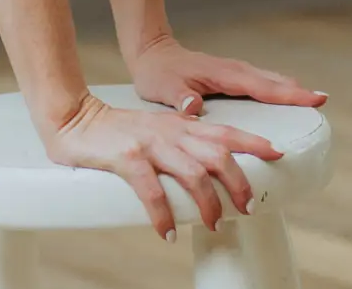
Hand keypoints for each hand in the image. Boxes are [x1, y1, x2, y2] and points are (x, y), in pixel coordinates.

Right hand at [41, 91, 281, 238]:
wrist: (73, 117)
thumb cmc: (115, 129)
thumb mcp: (155, 129)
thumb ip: (180, 141)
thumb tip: (207, 165)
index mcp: (179, 125)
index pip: (225, 131)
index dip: (253, 142)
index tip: (277, 154)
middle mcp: (170, 132)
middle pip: (218, 154)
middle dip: (238, 182)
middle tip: (246, 207)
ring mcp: (150, 144)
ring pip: (193, 173)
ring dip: (208, 203)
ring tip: (212, 225)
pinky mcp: (127, 157)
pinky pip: (152, 191)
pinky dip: (163, 215)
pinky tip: (166, 233)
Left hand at [127, 33, 325, 115]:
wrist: (150, 52)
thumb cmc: (156, 73)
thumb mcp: (162, 88)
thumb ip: (179, 98)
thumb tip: (194, 108)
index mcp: (221, 74)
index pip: (260, 86)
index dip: (287, 94)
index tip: (312, 98)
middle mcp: (232, 70)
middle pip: (271, 81)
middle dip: (297, 90)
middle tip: (322, 100)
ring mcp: (232, 71)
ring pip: (268, 79)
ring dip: (290, 88)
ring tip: (313, 99)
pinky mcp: (230, 75)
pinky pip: (259, 81)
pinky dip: (276, 87)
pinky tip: (286, 95)